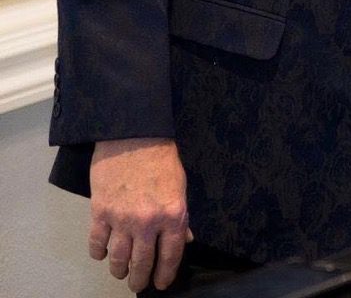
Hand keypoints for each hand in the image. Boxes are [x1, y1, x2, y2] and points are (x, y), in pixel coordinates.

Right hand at [89, 137, 191, 292]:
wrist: (133, 136)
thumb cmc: (162, 158)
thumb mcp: (180, 186)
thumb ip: (181, 216)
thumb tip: (185, 239)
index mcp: (173, 214)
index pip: (170, 255)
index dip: (165, 274)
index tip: (161, 284)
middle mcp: (148, 222)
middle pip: (142, 263)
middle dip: (140, 278)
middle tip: (138, 284)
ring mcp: (122, 220)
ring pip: (118, 259)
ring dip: (119, 270)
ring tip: (121, 273)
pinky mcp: (100, 213)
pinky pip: (97, 244)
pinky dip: (98, 253)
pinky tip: (102, 254)